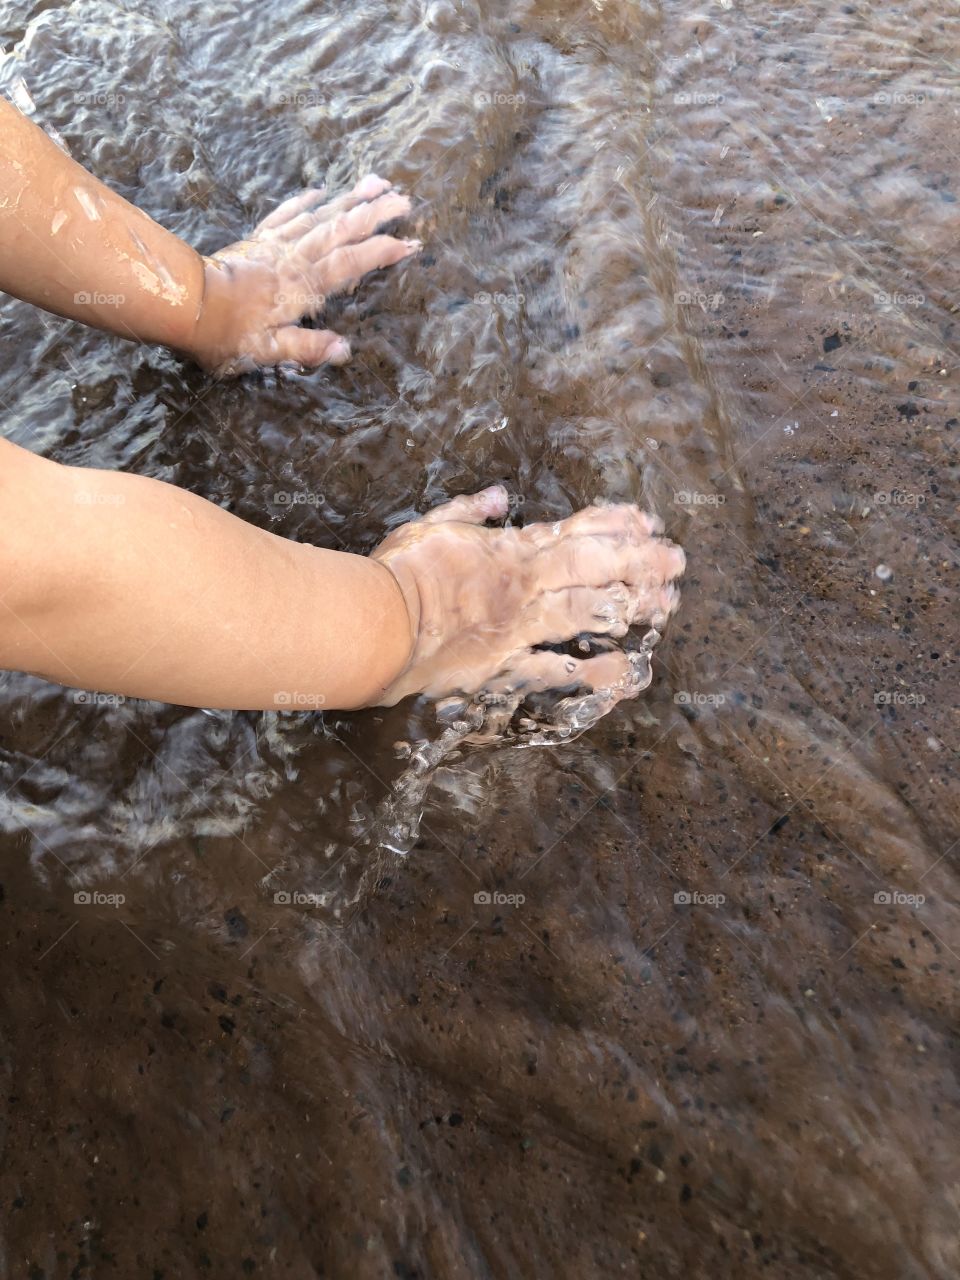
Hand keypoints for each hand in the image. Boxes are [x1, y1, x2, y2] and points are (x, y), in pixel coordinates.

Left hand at [188, 175, 418, 375]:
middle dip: (375, 214)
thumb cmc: (226, 334)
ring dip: (349, 200)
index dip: (382, 252)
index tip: (411, 243)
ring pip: (320, 216)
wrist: (183, 305)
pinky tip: (318, 192)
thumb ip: (308, 348)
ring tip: (375, 182)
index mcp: (303, 286)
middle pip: (341, 230)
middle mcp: (294, 259)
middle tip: (405, 199)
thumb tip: (345, 349)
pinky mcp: (256, 242)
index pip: (351, 263)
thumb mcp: (268, 351)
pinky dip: (304, 202)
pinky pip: (285, 215)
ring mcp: (275, 246)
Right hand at [371, 487, 684, 707]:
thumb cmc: (396, 573)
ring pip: (588, 611)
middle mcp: (524, 586)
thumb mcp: (428, 526)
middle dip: (640, 561)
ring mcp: (519, 628)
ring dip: (632, 606)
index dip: (614, 525)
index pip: (573, 531)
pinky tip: (630, 674)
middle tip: (678, 560)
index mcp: (508, 549)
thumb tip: (497, 496)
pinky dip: (594, 674)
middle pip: (594, 567)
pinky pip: (558, 670)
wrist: (375, 625)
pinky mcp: (506, 666)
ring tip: (668, 604)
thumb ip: (466, 511)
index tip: (647, 521)